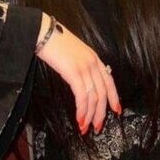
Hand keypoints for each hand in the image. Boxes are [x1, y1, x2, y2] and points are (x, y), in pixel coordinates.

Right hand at [35, 14, 120, 134]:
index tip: (116, 110)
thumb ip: (81, 65)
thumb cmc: (54, 42)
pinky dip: (82, 110)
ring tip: (85, 128)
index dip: (114, 97)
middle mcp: (93, 63)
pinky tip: (79, 119)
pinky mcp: (74, 72)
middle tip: (97, 127)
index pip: (109, 81)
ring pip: (93, 97)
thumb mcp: (73, 52)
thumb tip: (82, 81)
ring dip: (90, 116)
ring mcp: (84, 67)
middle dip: (101, 113)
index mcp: (94, 58)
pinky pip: (82, 96)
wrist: (43, 32)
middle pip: (102, 93)